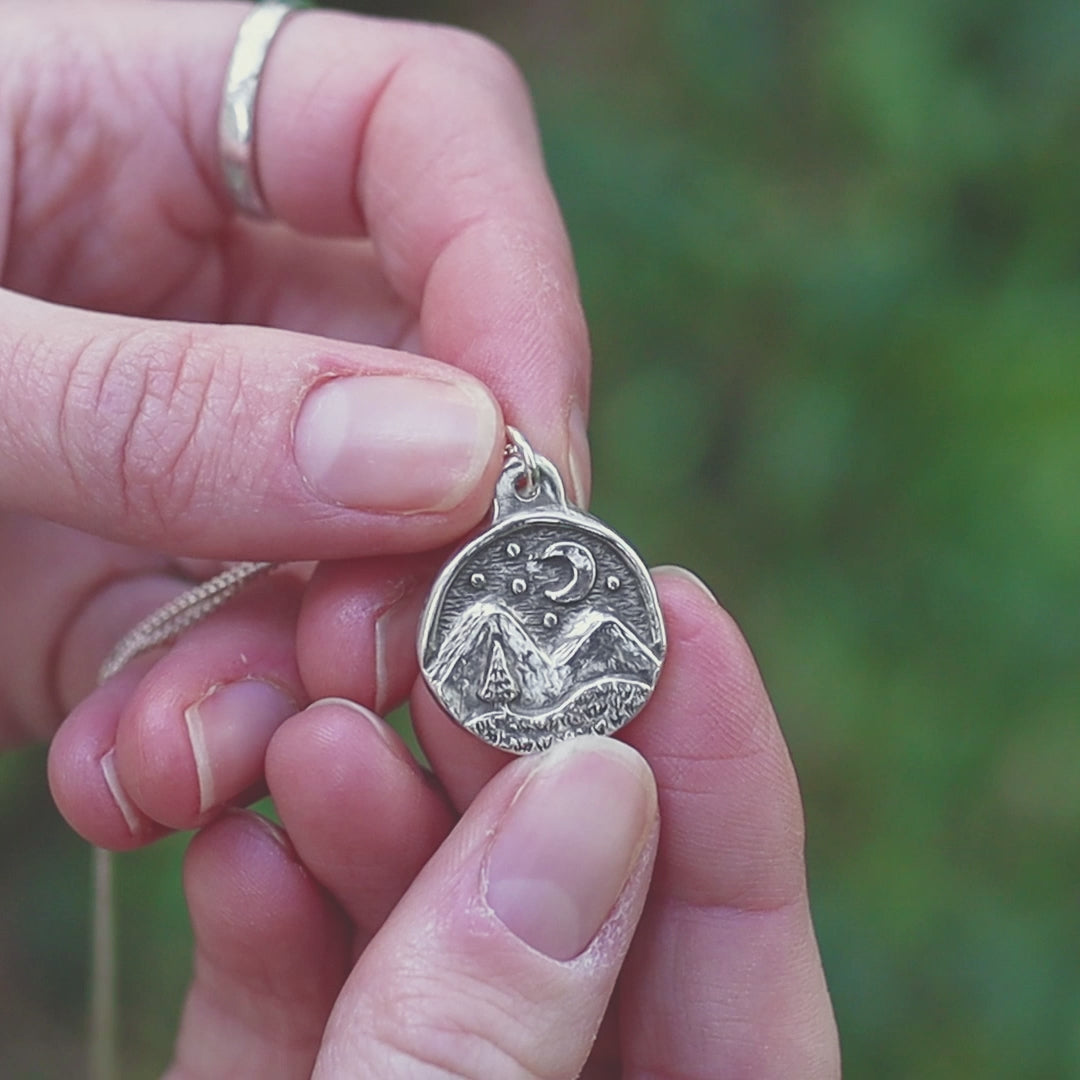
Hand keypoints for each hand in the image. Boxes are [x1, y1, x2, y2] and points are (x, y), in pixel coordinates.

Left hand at [0, 2, 587, 824]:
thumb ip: (168, 403)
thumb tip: (458, 463)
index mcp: (149, 119)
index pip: (432, 140)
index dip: (512, 282)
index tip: (522, 462)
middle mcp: (203, 280)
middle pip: (432, 374)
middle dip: (433, 526)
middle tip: (392, 650)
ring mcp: (183, 438)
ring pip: (348, 545)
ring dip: (310, 657)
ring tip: (206, 746)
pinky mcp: (129, 576)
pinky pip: (234, 648)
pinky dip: (209, 726)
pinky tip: (137, 776)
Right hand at [167, 570, 840, 1077]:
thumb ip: (489, 1037)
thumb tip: (592, 795)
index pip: (739, 956)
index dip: (724, 771)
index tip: (683, 605)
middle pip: (567, 903)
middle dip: (516, 755)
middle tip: (460, 635)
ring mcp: (420, 1078)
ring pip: (424, 929)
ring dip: (370, 817)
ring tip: (320, 733)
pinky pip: (294, 999)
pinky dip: (266, 916)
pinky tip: (239, 844)